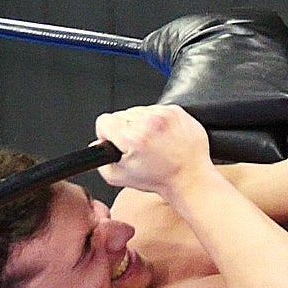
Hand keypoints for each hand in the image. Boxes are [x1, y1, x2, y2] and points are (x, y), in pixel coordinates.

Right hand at [95, 104, 211, 192]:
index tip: (117, 142)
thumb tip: (97, 144)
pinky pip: (157, 109)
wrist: (190, 176)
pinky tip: (163, 137)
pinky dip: (157, 121)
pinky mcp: (177, 111)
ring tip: (153, 142)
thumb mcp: (119, 177)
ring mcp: (165, 115)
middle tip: (139, 146)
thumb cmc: (160, 178)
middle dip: (125, 129)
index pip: (104, 121)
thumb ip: (100, 160)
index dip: (107, 134)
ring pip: (139, 111)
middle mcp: (149, 122)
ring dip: (142, 124)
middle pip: (121, 114)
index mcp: (133, 137)